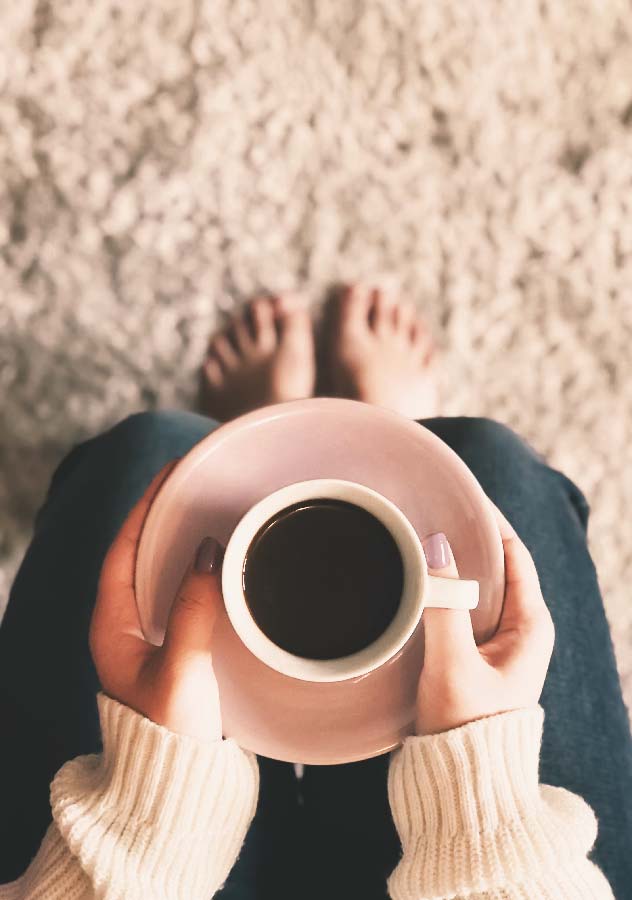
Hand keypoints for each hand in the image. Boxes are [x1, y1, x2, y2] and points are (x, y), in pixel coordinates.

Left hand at [89, 461, 224, 742]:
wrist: (177, 790)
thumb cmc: (171, 735)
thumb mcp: (182, 670)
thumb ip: (194, 611)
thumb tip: (209, 552)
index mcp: (111, 627)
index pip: (122, 549)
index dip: (144, 508)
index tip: (171, 474)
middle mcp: (124, 629)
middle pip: (139, 555)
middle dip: (164, 517)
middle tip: (197, 484)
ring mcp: (148, 641)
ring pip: (160, 575)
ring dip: (181, 542)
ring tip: (211, 511)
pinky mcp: (173, 653)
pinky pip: (180, 596)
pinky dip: (197, 572)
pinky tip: (222, 565)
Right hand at [415, 503, 554, 735]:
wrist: (463, 785)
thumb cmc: (465, 729)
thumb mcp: (453, 665)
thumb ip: (444, 606)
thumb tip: (436, 546)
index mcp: (530, 626)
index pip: (514, 554)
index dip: (489, 520)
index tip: (459, 494)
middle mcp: (519, 629)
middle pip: (495, 566)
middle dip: (466, 538)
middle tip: (430, 510)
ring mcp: (497, 644)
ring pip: (475, 587)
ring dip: (451, 565)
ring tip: (418, 538)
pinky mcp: (474, 657)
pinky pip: (460, 609)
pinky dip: (442, 591)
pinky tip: (416, 583)